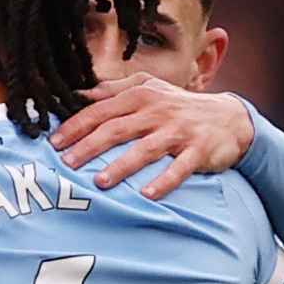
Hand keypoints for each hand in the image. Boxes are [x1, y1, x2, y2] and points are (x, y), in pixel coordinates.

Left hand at [52, 75, 254, 199]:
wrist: (229, 117)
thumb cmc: (178, 106)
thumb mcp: (148, 88)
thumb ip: (114, 90)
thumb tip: (79, 93)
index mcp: (141, 96)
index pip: (101, 110)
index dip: (76, 125)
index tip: (54, 142)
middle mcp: (158, 111)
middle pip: (118, 129)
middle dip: (90, 146)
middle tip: (67, 164)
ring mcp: (180, 130)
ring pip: (146, 148)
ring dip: (122, 165)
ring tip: (100, 181)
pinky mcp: (199, 150)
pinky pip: (180, 167)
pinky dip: (164, 180)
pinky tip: (147, 195)